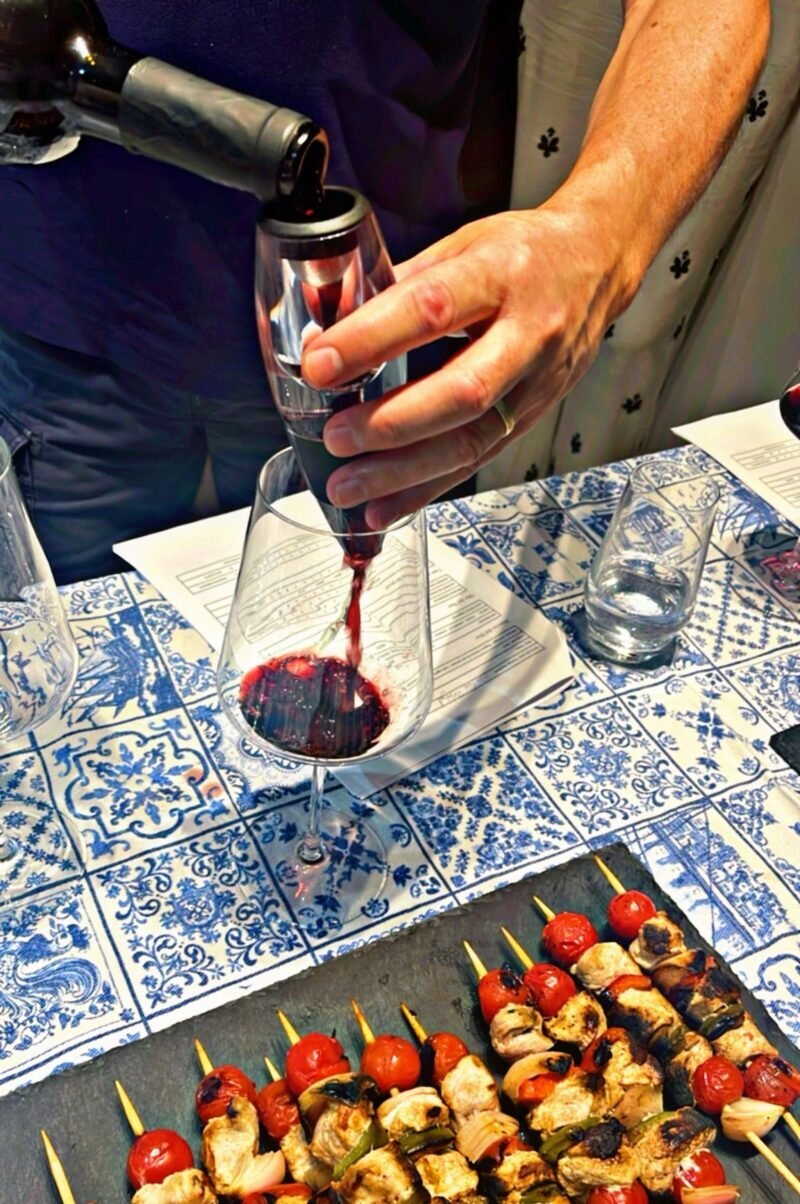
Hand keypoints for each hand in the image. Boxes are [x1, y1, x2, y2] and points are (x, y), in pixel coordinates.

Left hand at [300, 202, 629, 525]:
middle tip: (336, 437)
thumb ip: (400, 281)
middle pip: (463, 392)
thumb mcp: (464, 243)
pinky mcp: (533, 417)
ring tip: (349, 487)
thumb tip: (330, 319)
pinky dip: (426, 489)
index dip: (373, 339)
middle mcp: (530, 333)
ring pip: (472, 441)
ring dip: (404, 473)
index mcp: (503, 273)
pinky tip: (385, 507)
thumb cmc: (525, 252)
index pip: (433, 309)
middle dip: (392, 424)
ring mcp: (538, 383)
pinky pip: (477, 460)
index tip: (320, 364)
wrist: (598, 263)